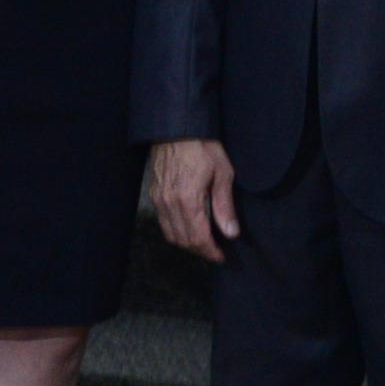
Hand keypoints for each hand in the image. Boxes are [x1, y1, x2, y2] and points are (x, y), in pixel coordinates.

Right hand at [148, 139, 240, 261]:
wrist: (176, 127)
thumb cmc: (204, 147)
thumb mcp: (222, 173)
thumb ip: (224, 206)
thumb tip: (231, 233)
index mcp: (187, 200)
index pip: (198, 238)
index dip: (211, 252)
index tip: (222, 258)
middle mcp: (169, 204)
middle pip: (183, 240)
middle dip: (200, 251)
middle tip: (215, 252)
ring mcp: (158, 200)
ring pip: (170, 234)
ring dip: (187, 244)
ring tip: (203, 243)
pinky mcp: (153, 195)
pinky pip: (163, 223)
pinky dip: (176, 231)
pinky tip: (188, 228)